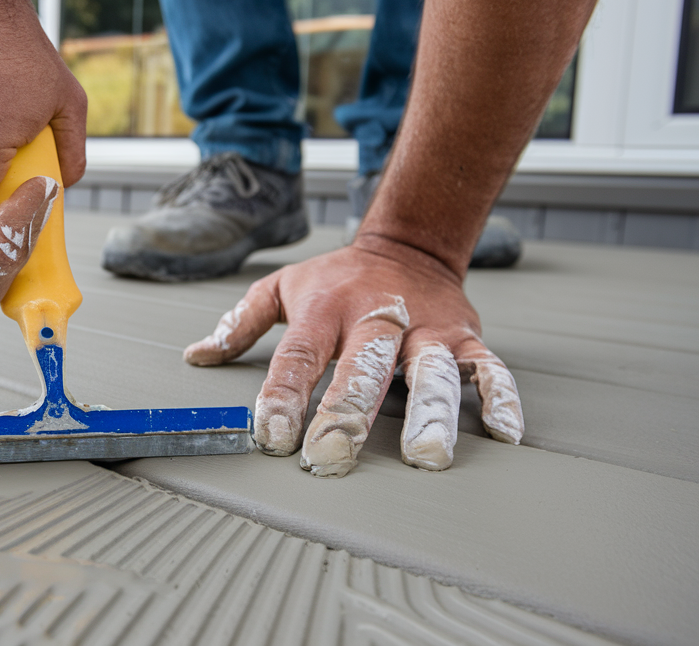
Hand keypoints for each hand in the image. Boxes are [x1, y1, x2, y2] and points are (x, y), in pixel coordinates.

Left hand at [183, 236, 522, 477]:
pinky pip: (489, 368)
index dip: (282, 395)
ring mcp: (426, 329)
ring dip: (430, 412)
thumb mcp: (284, 287)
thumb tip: (196, 356)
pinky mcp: (465, 337)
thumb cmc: (339, 278)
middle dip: (348, 413)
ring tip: (426, 455)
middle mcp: (377, 318)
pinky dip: (499, 396)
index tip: (271, 435)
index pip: (298, 355)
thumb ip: (241, 323)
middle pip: (363, 367)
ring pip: (430, 371)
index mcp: (326, 309)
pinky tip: (502, 432)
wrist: (408, 241)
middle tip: (334, 456)